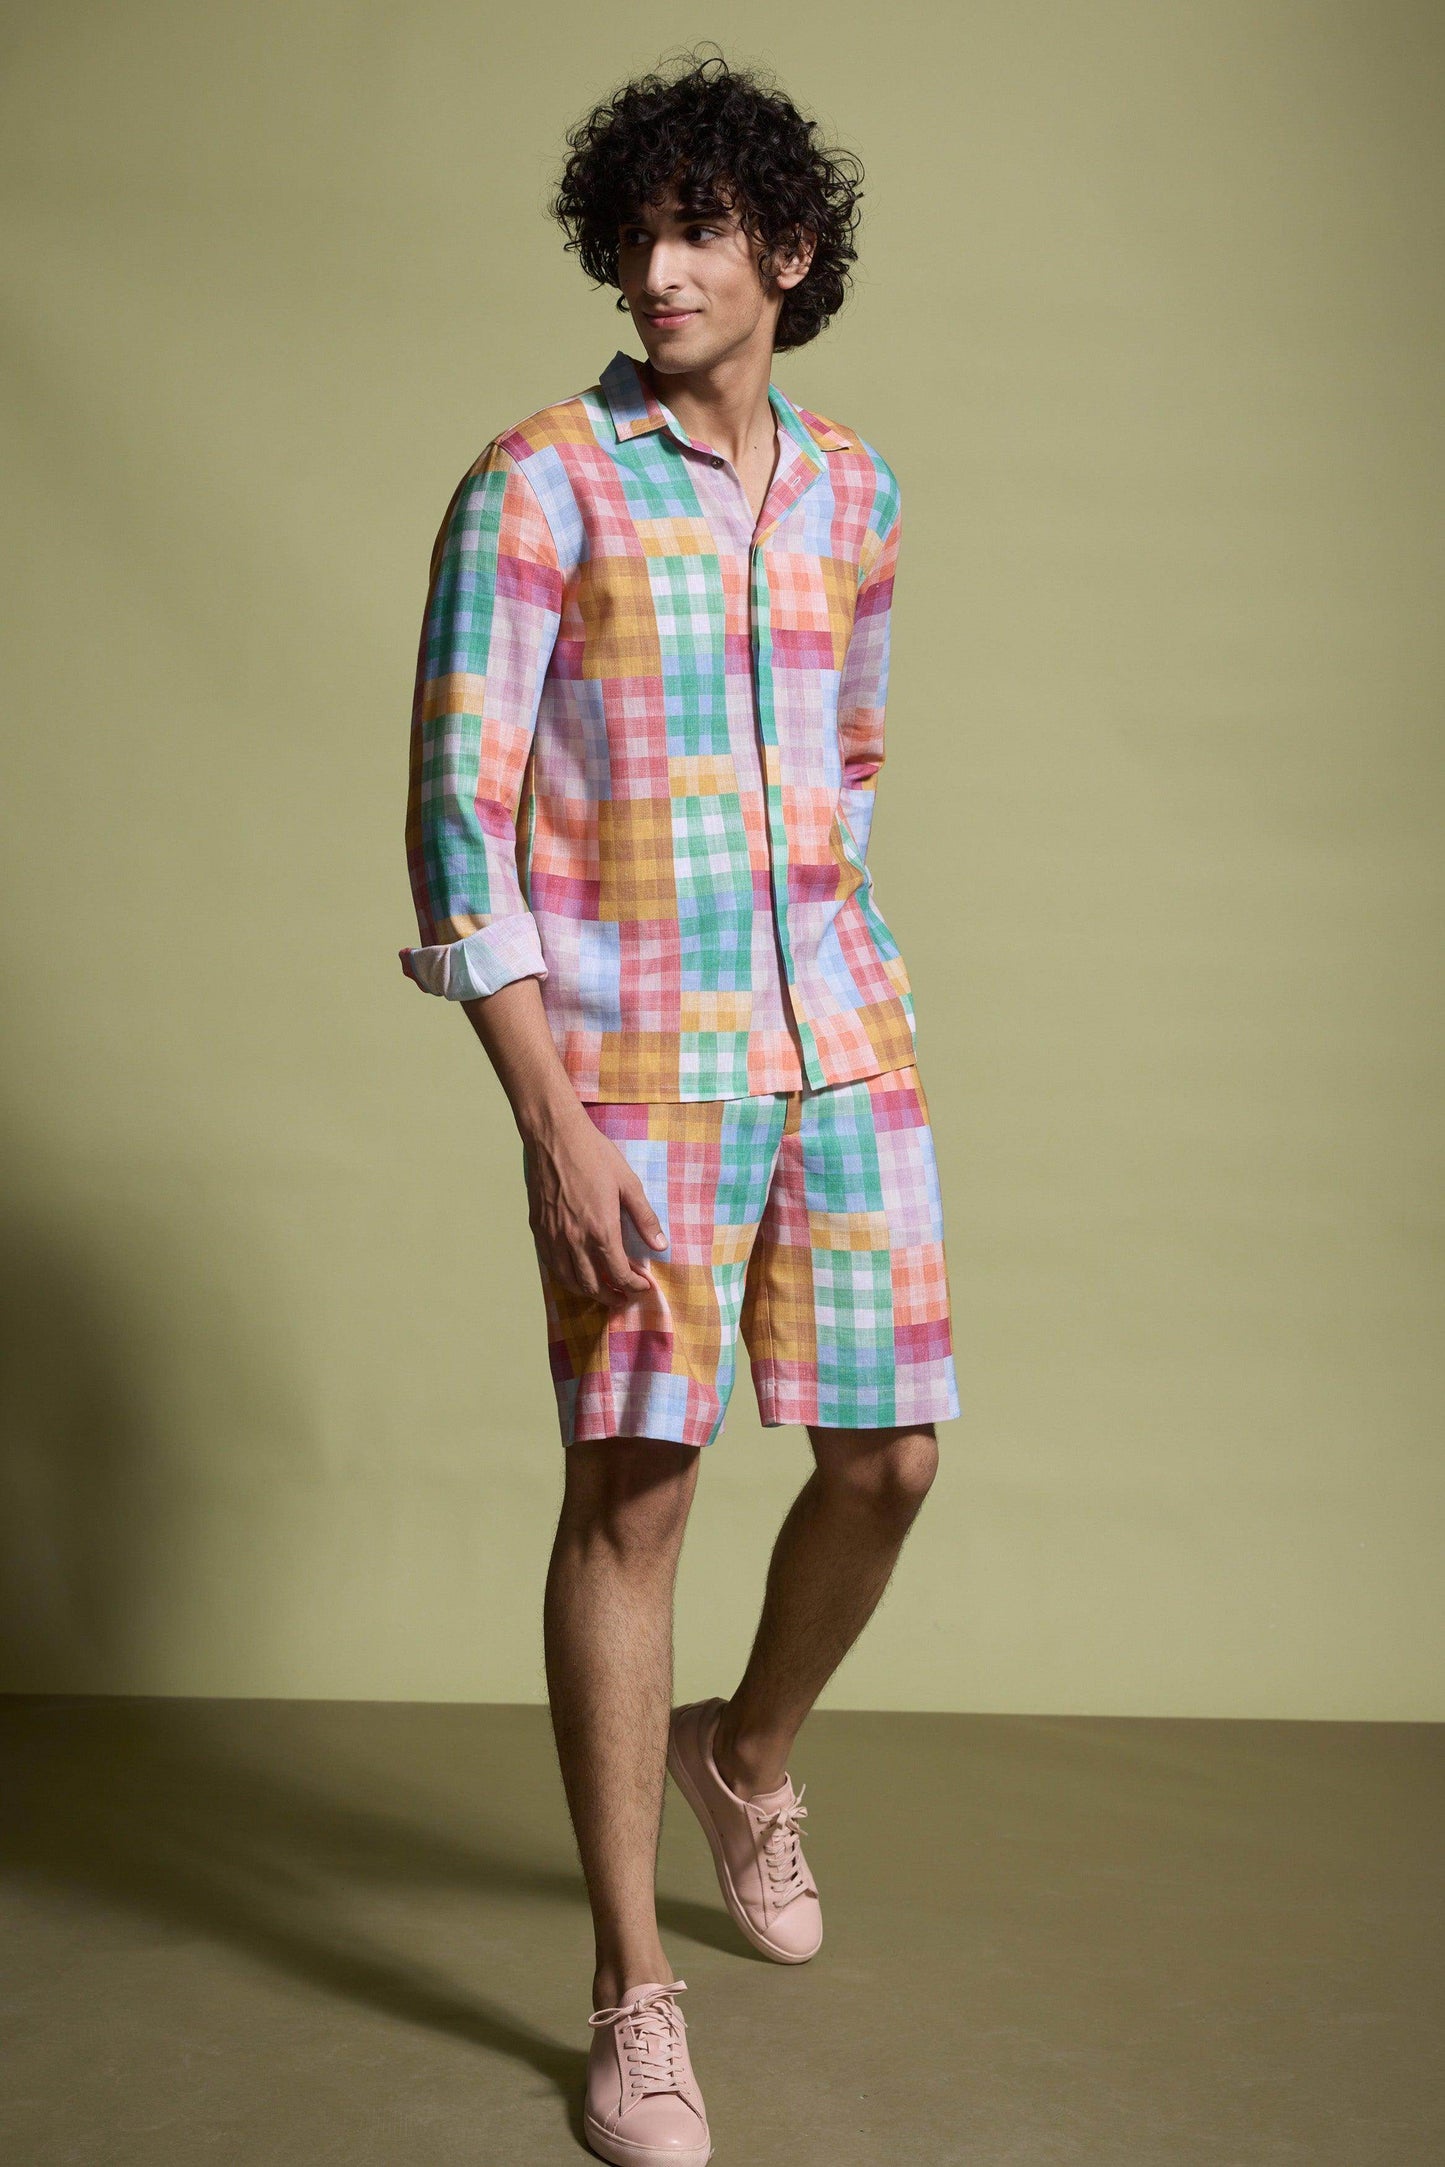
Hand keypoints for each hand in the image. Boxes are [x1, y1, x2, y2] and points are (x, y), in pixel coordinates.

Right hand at [524, 1109, 668, 1308]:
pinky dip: (565, 1276)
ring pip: (568, 1280)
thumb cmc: (594, 1155)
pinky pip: (550, 1265)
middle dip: (611, 1297)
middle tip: (623, 1298)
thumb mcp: (628, 1183)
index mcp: (601, 1230)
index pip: (619, 1274)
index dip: (633, 1286)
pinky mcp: (538, 1229)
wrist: (554, 1136)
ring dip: (587, 1291)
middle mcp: (574, 1240)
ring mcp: (553, 1236)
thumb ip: (645, 1218)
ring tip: (601, 1291)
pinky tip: (574, 1273)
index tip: (643, 1287)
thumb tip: (661, 1245)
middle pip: (592, 1285)